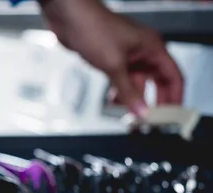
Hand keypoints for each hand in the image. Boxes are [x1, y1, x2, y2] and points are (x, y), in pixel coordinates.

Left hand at [40, 0, 183, 116]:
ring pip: (137, 83)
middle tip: (151, 121)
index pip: (173, 77)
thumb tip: (141, 111)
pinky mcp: (112, 58)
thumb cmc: (93, 28)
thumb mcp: (114, 66)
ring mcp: (127, 55)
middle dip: (154, 101)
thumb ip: (128, 91)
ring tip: (130, 116)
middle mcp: (143, 52)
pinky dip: (120, 92)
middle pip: (157, 82)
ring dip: (134, 99)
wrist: (69, 18)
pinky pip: (122, 80)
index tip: (171, 116)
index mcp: (152, 48)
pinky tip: (114, 102)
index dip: (174, 97)